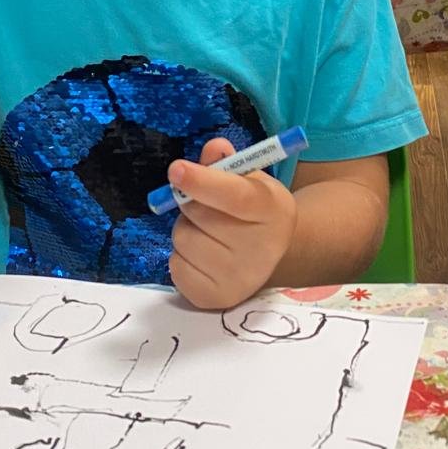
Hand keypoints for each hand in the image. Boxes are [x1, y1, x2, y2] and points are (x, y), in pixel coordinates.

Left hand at [167, 138, 297, 309]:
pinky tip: (203, 255)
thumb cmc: (255, 210)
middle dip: (191, 203)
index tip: (175, 169)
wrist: (270, 256)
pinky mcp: (215, 299)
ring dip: (186, 229)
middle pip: (199, 216)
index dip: (203, 182)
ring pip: (183, 240)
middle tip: (205, 205)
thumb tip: (214, 149)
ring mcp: (239, 279)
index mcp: (272, 211)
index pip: (235, 197)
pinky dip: (182, 256)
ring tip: (207, 232)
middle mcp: (260, 250)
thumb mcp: (249, 179)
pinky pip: (175, 267)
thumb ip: (227, 163)